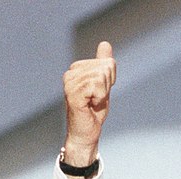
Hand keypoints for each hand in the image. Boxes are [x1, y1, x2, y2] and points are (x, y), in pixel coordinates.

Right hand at [62, 41, 115, 165]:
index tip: (99, 93)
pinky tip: (90, 105)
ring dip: (103, 94)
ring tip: (92, 103)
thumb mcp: (103, 85)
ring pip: (101, 76)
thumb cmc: (93, 112)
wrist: (86, 133)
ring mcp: (70, 83)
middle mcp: (70, 73)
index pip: (107, 63)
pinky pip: (96, 85)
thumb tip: (105, 43)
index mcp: (77, 69)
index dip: (110, 81)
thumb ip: (103, 65)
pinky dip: (100, 98)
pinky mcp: (72, 93)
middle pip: (105, 67)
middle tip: (97, 100)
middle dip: (107, 86)